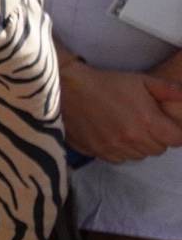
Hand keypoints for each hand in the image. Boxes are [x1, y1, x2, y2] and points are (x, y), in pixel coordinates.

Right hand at [62, 59, 181, 162]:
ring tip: (129, 129)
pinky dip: (122, 150)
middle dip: (157, 138)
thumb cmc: (107, 83)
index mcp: (146, 119)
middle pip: (158, 150)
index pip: (176, 140)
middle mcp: (132, 137)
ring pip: (140, 156)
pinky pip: (121, 159)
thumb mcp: (141, 80)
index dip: (174, 132)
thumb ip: (169, 91)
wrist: (68, 90)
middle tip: (145, 124)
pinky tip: (115, 136)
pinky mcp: (99, 152)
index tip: (166, 125)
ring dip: (139, 146)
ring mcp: (114, 147)